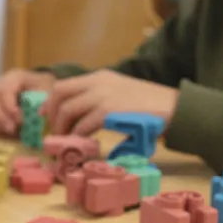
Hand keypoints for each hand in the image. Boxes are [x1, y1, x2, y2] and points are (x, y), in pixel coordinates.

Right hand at [0, 68, 55, 135]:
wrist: (39, 86)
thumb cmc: (42, 87)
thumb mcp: (47, 89)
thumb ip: (45, 100)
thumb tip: (39, 112)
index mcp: (13, 77)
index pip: (5, 90)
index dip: (9, 106)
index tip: (19, 119)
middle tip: (11, 128)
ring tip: (10, 131)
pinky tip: (5, 131)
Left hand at [40, 70, 178, 135]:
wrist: (176, 109)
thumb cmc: (152, 108)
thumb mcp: (123, 95)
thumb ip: (103, 102)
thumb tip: (84, 121)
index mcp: (101, 77)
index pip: (65, 85)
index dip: (51, 102)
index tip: (46, 117)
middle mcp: (99, 82)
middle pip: (60, 94)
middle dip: (53, 115)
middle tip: (56, 133)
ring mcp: (103, 95)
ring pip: (68, 110)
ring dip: (64, 129)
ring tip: (67, 143)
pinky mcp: (109, 111)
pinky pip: (83, 125)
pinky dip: (79, 137)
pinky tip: (84, 145)